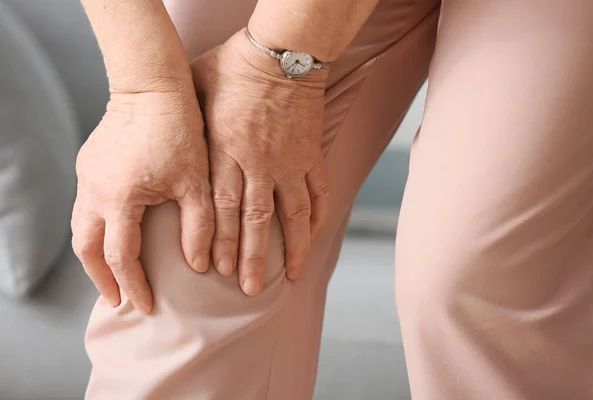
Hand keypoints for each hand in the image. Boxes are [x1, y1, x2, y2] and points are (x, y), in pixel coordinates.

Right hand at [72, 90, 213, 313]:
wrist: (153, 87)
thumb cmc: (180, 132)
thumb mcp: (197, 183)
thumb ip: (199, 227)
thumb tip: (198, 266)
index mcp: (119, 198)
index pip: (121, 257)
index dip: (134, 285)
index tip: (146, 306)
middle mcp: (93, 190)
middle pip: (86, 249)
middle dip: (100, 278)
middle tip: (116, 299)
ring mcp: (86, 175)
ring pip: (79, 228)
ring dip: (93, 255)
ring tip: (112, 274)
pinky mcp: (88, 163)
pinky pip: (84, 205)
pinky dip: (94, 228)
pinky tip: (112, 233)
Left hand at [191, 30, 330, 295]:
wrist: (280, 52)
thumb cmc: (233, 66)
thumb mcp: (196, 91)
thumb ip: (187, 126)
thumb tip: (171, 148)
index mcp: (226, 151)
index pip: (222, 208)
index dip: (221, 242)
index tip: (218, 270)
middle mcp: (258, 163)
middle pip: (255, 220)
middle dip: (252, 257)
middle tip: (249, 289)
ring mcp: (289, 161)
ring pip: (291, 213)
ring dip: (292, 247)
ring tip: (291, 276)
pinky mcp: (310, 153)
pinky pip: (318, 190)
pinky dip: (318, 214)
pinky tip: (314, 235)